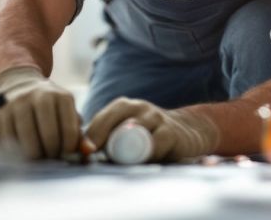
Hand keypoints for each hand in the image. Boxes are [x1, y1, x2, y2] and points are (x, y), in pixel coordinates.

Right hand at [0, 66, 80, 159]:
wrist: (18, 83)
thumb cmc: (49, 106)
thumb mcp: (66, 112)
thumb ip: (78, 134)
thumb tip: (88, 150)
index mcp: (58, 96)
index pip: (68, 132)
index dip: (69, 150)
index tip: (65, 154)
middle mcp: (34, 96)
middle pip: (47, 139)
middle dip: (51, 155)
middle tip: (50, 158)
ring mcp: (12, 105)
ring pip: (25, 144)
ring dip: (33, 158)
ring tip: (37, 157)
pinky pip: (5, 145)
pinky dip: (12, 155)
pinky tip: (19, 153)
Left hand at [85, 98, 219, 162]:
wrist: (189, 132)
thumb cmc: (150, 137)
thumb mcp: (128, 134)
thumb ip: (108, 140)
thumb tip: (82, 155)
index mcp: (123, 107)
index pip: (100, 119)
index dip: (89, 136)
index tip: (83, 152)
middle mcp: (138, 107)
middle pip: (112, 122)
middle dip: (100, 141)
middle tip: (93, 158)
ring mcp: (155, 117)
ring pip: (131, 134)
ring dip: (123, 152)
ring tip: (121, 163)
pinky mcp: (170, 132)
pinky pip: (153, 145)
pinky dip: (145, 156)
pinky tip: (145, 162)